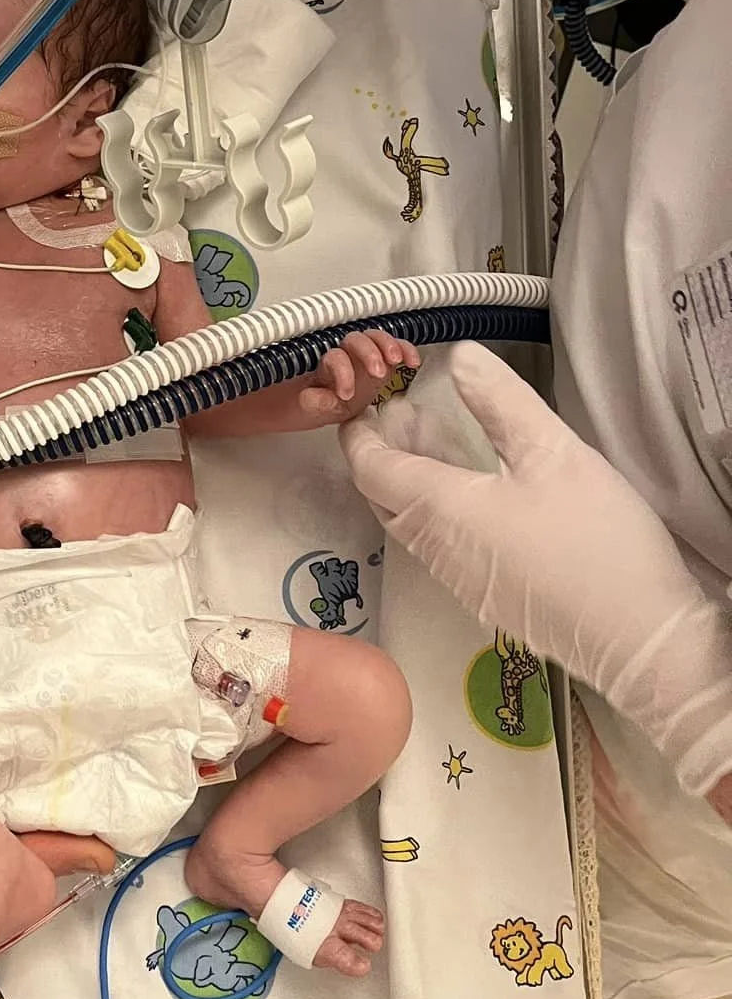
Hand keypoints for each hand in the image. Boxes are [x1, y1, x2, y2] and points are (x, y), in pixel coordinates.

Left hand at [297, 329, 418, 422]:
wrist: (335, 400)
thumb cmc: (325, 399)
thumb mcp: (313, 407)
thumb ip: (314, 402)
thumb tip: (316, 398)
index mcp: (328, 363)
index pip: (335, 358)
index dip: (342, 373)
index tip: (346, 395)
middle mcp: (346, 353)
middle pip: (356, 340)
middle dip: (368, 353)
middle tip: (377, 372)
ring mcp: (367, 353)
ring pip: (376, 337)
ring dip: (388, 345)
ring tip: (395, 360)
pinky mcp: (384, 358)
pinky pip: (397, 347)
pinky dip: (406, 350)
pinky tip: (413, 361)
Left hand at [339, 343, 731, 796]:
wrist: (639, 641)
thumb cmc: (595, 541)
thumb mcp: (552, 453)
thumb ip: (500, 401)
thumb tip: (459, 357)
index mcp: (437, 509)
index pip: (369, 467)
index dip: (359, 432)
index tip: (365, 400)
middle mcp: (435, 548)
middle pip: (383, 495)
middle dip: (383, 449)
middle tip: (400, 410)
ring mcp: (459, 578)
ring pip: (413, 519)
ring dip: (413, 476)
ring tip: (435, 436)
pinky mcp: (487, 594)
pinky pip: (441, 542)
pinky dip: (438, 504)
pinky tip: (473, 487)